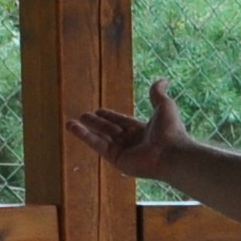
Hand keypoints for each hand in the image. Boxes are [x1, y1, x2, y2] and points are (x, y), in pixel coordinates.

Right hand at [68, 79, 188, 179]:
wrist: (170, 153)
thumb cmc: (170, 130)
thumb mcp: (164, 106)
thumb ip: (158, 94)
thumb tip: (163, 80)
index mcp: (143, 131)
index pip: (123, 122)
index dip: (111, 116)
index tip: (99, 110)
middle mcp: (132, 143)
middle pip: (110, 131)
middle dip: (96, 124)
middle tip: (83, 116)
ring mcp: (124, 153)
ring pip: (101, 139)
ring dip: (85, 131)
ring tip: (70, 123)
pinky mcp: (116, 160)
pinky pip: (98, 146)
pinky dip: (85, 137)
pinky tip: (73, 128)